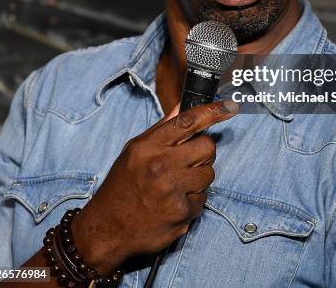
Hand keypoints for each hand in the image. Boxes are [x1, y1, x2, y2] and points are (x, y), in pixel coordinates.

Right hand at [71, 99, 238, 273]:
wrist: (107, 228)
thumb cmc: (123, 185)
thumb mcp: (134, 151)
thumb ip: (161, 130)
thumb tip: (182, 107)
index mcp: (149, 146)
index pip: (188, 121)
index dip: (213, 112)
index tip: (229, 106)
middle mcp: (161, 166)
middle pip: (207, 147)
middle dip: (204, 152)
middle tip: (190, 160)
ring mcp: (172, 191)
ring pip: (209, 174)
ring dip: (198, 178)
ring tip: (177, 185)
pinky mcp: (181, 214)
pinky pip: (203, 199)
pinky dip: (193, 201)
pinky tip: (174, 203)